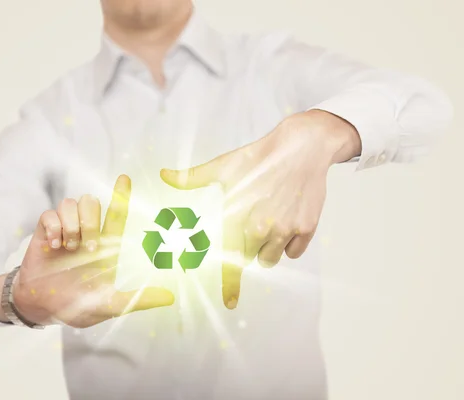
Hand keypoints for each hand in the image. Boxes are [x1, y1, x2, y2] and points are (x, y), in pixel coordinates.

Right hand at [0, 175, 174, 327]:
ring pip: (71, 203)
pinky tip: (52, 246)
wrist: (42, 308)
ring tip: (67, 248)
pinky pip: (50, 213)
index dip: (121, 195)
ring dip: (71, 225)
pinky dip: (53, 228)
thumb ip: (138, 300)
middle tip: (85, 248)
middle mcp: (87, 233)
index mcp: (106, 246)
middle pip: (92, 202)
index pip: (116, 213)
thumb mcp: (110, 306)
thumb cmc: (76, 306)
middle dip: (89, 222)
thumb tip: (170, 297)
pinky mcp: (45, 232)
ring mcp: (65, 230)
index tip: (124, 178)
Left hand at [160, 110, 360, 308]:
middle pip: (250, 259)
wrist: (302, 147)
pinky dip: (289, 242)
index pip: (230, 260)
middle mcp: (260, 228)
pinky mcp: (306, 228)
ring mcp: (286, 229)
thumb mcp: (223, 167)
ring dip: (267, 248)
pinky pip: (294, 251)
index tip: (230, 303)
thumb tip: (164, 175)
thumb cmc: (260, 157)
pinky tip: (287, 218)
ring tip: (269, 219)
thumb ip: (191, 178)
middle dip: (247, 248)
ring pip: (271, 258)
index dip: (230, 285)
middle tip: (252, 222)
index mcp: (236, 216)